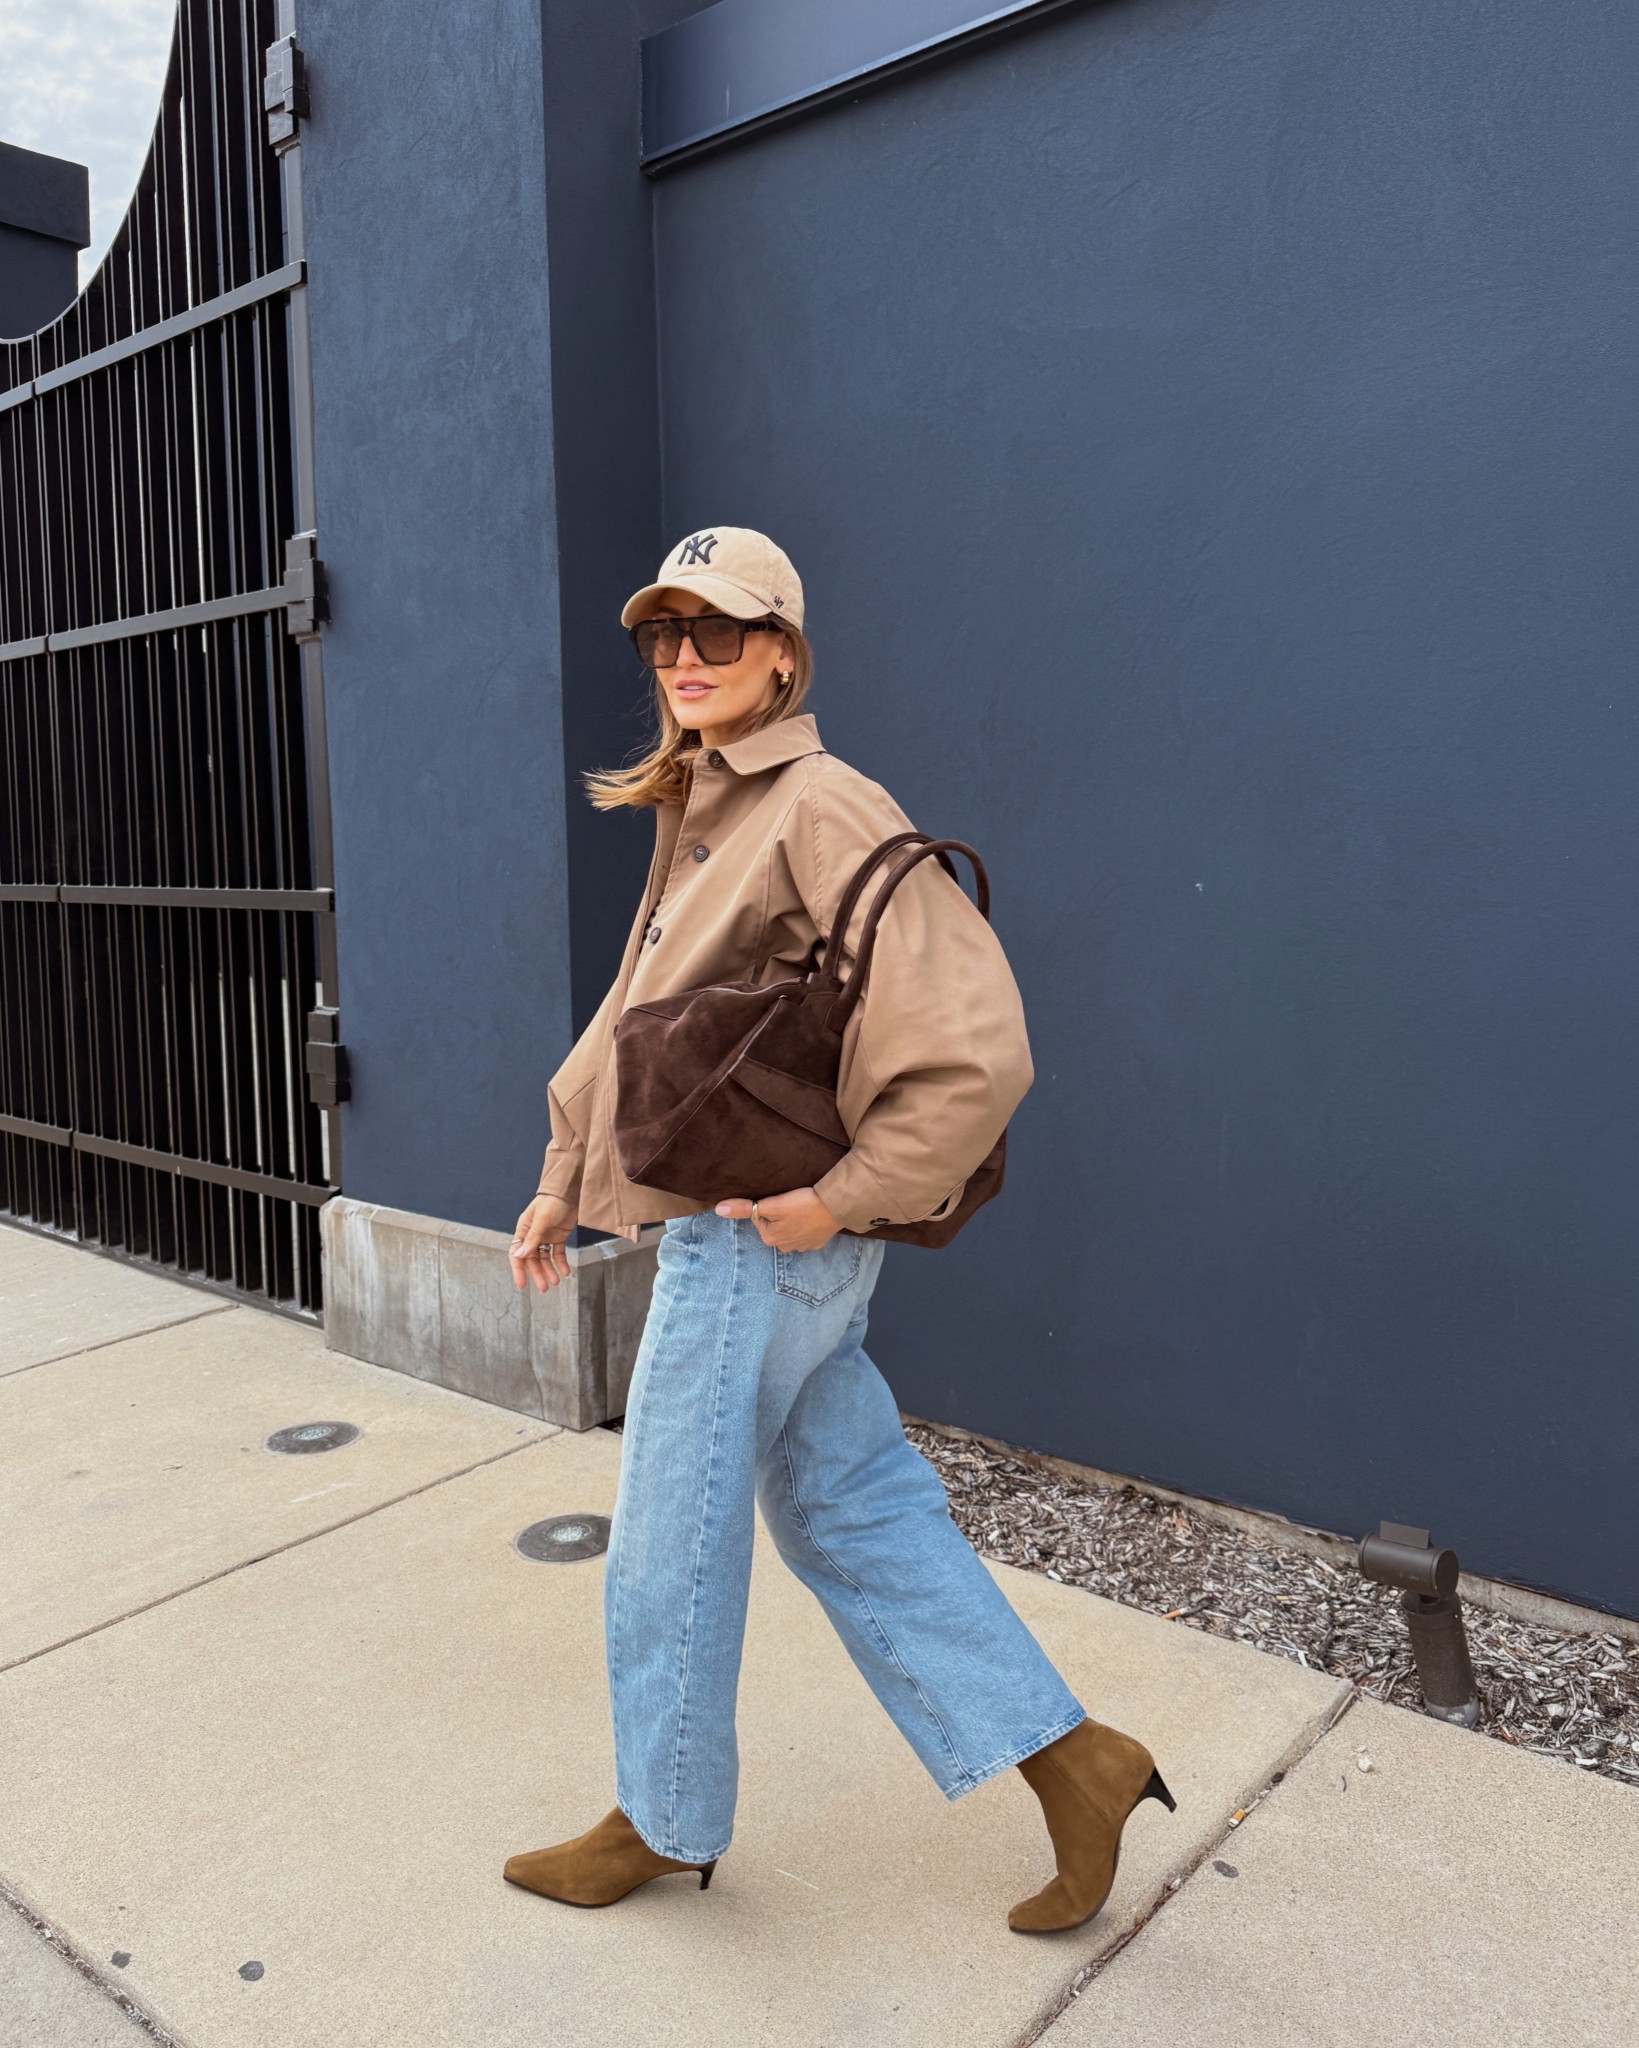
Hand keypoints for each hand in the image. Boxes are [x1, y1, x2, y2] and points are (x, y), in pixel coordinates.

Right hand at [510, 1194, 576, 1290]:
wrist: (571, 1190)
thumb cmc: (552, 1200)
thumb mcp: (541, 1219)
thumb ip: (532, 1238)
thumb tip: (519, 1256)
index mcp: (523, 1230)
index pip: (517, 1254)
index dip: (518, 1270)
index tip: (522, 1285)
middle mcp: (533, 1235)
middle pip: (532, 1260)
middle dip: (538, 1274)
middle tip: (545, 1287)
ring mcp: (545, 1236)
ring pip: (545, 1259)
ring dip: (549, 1271)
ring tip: (556, 1282)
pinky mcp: (558, 1237)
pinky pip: (558, 1253)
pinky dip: (561, 1263)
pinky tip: (565, 1272)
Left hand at [714, 1186, 841, 1251]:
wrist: (837, 1207)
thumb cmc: (803, 1204)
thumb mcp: (771, 1204)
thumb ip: (744, 1208)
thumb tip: (718, 1209)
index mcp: (770, 1239)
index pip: (758, 1217)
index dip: (766, 1204)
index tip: (779, 1198)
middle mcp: (784, 1248)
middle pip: (773, 1225)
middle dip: (778, 1213)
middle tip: (791, 1201)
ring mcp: (802, 1247)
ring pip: (789, 1229)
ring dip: (792, 1219)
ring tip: (802, 1207)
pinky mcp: (817, 1242)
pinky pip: (805, 1232)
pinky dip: (806, 1224)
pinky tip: (812, 1215)